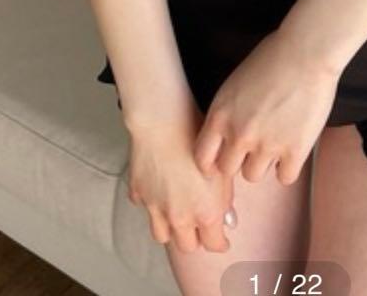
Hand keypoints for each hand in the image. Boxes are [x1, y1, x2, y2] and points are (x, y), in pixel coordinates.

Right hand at [126, 109, 235, 253]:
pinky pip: (145, 207)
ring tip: (178, 214)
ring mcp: (155, 207)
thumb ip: (225, 198)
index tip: (222, 239)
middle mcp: (179, 216)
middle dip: (195, 239)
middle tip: (200, 227)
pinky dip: (152, 203)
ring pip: (162, 234)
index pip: (214, 244)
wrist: (162, 121)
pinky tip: (159, 189)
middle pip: (186, 245)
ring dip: (171, 228)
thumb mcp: (222, 167)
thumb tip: (228, 218)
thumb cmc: (197, 138)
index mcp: (204, 212)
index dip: (220, 243)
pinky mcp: (138, 193)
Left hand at [193, 29, 339, 185]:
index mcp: (220, 114)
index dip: (210, 162)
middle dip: (238, 159)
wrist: (306, 52)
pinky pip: (284, 178)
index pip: (202, 157)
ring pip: (254, 176)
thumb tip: (227, 134)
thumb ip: (228, 112)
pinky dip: (288, 167)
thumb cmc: (273, 57)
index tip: (220, 160)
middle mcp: (239, 134)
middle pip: (228, 170)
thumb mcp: (235, 83)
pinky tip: (292, 149)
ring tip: (275, 142)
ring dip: (263, 163)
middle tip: (253, 147)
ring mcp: (266, 145)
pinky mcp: (294, 151)